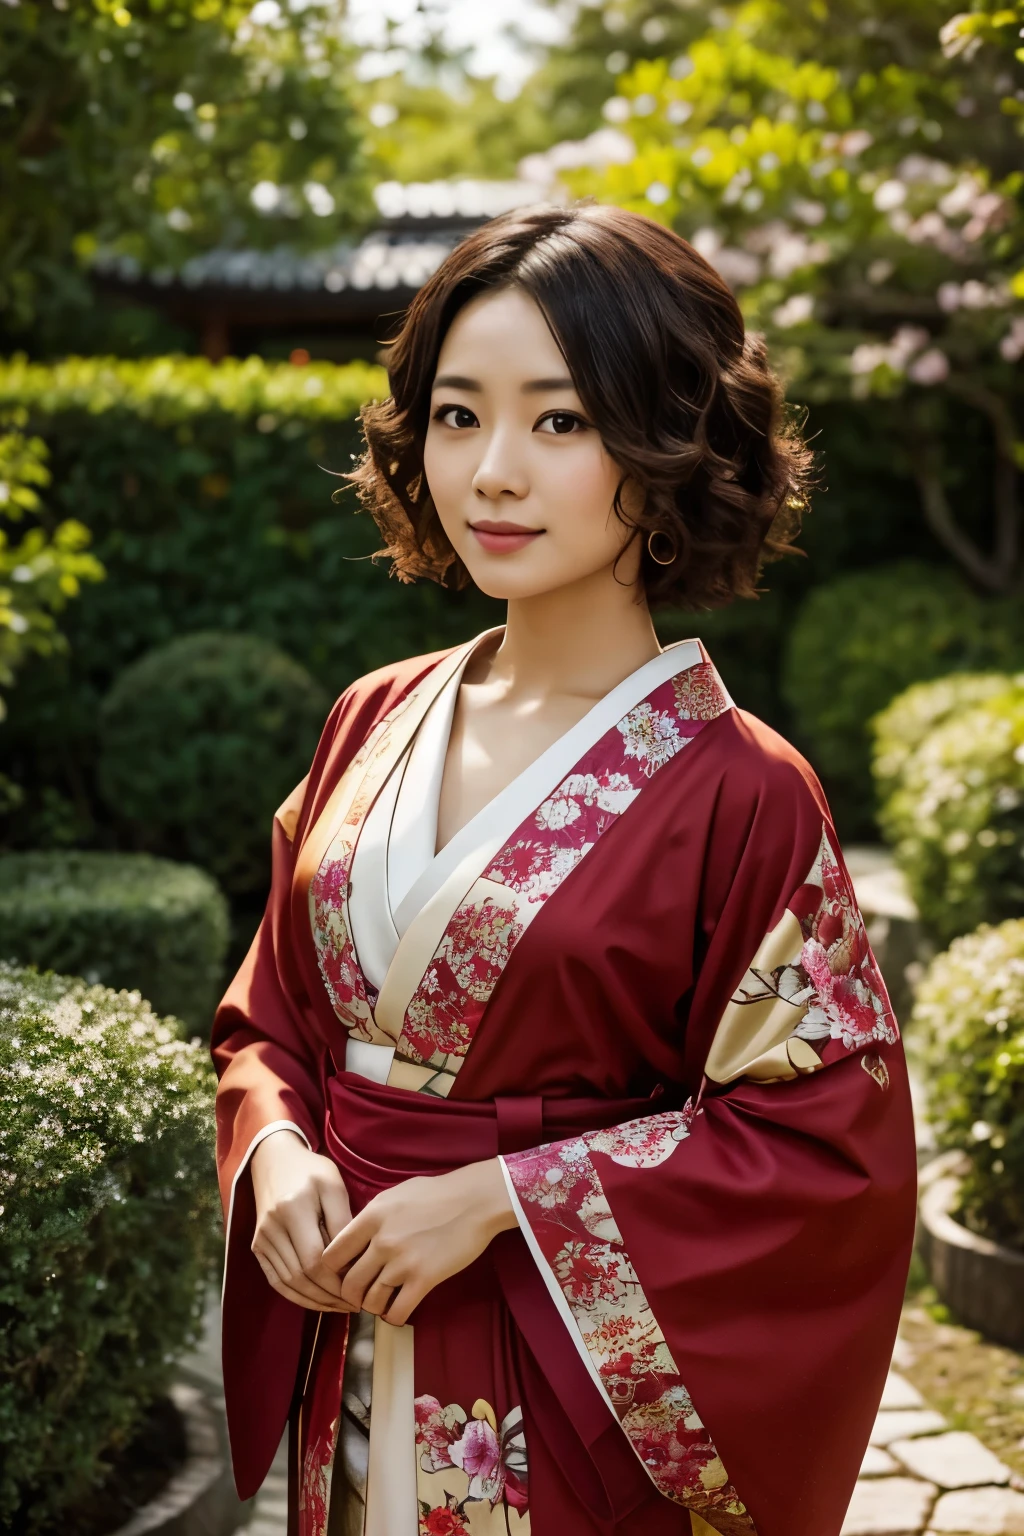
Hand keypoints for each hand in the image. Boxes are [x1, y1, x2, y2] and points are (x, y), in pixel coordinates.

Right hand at [250, 1128, 353, 1311]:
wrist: (274, 1160)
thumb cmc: (311, 1171)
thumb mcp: (333, 1186)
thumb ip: (342, 1221)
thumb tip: (352, 1259)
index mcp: (293, 1210)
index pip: (315, 1260)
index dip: (337, 1281)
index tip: (359, 1288)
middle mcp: (272, 1228)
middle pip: (301, 1276)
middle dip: (329, 1296)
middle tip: (354, 1304)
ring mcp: (261, 1239)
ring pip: (288, 1283)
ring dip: (315, 1301)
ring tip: (340, 1306)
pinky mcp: (257, 1246)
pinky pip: (276, 1280)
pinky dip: (297, 1295)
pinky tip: (317, 1301)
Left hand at [322, 1158, 516, 1326]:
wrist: (474, 1200)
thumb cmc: (436, 1193)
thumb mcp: (394, 1194)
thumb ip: (371, 1216)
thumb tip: (354, 1236)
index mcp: (370, 1217)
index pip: (331, 1255)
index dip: (332, 1271)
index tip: (343, 1275)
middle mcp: (381, 1241)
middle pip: (349, 1284)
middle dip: (351, 1296)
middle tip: (360, 1296)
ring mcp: (402, 1262)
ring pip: (370, 1301)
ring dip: (373, 1306)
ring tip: (382, 1302)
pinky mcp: (424, 1279)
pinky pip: (396, 1311)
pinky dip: (393, 1317)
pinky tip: (397, 1312)